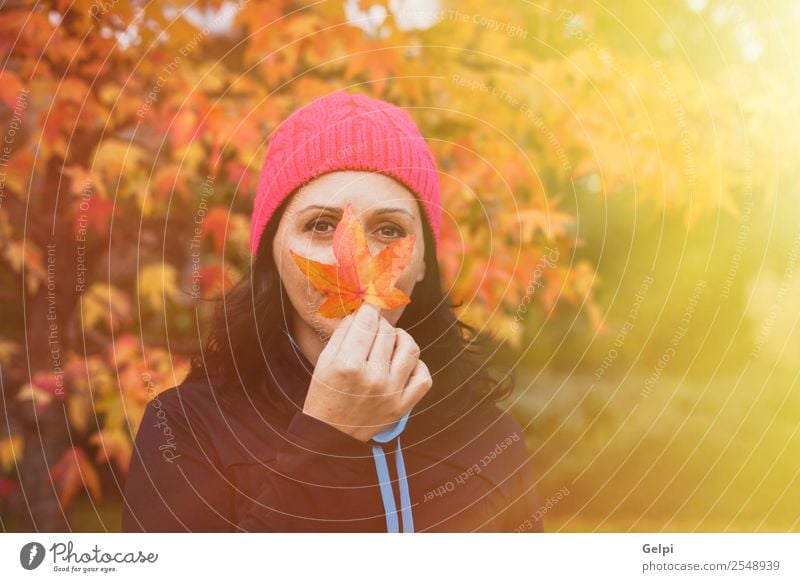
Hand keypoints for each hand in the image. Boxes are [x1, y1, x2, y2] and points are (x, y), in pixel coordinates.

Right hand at [302, 303, 432, 442]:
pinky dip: (417, 366)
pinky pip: (423, 377)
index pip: (367, 321)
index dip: (368, 311)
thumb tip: (362, 311)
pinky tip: (403, 364)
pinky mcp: (402, 407)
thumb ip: (343, 333)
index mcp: (347, 364)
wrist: (330, 436)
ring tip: (391, 341)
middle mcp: (372, 377)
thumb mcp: (324, 361)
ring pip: (410, 348)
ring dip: (401, 338)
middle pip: (387, 331)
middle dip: (380, 324)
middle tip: (373, 328)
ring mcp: (391, 393)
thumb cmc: (325, 395)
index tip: (367, 311)